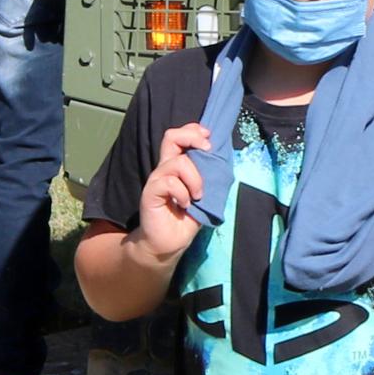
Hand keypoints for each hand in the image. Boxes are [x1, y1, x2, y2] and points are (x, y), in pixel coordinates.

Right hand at [131, 121, 210, 265]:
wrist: (168, 244)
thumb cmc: (187, 219)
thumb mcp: (203, 194)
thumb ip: (208, 176)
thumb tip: (222, 160)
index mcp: (176, 166)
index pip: (179, 137)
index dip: (193, 131)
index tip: (208, 137)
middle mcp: (164, 169)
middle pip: (171, 137)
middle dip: (192, 138)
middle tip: (207, 150)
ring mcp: (156, 180)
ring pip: (177, 162)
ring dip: (195, 178)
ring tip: (198, 195)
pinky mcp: (151, 193)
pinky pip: (169, 182)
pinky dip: (183, 193)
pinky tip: (185, 205)